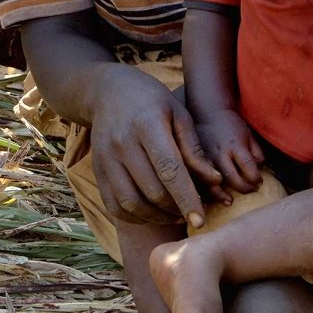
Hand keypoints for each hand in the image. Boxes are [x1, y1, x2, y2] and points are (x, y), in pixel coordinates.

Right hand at [88, 66, 224, 227]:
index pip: (169, 170)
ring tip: (175, 214)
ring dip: (157, 217)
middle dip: (176, 209)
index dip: (186, 198)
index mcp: (147, 125)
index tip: (200, 220)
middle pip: (152, 190)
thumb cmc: (152, 102)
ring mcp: (105, 159)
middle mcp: (122, 143)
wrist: (108, 92)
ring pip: (131, 203)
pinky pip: (114, 205)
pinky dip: (135, 217)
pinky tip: (152, 214)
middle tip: (192, 212)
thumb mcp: (179, 114)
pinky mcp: (97, 171)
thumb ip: (194, 149)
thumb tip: (214, 181)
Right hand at [194, 108, 264, 194]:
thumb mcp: (248, 135)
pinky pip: (198, 182)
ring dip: (223, 196)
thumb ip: (257, 153)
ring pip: (213, 185)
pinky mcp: (193, 163)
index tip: (259, 181)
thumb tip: (257, 172)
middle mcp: (219, 153)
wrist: (207, 114)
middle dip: (245, 188)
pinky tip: (212, 197)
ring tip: (230, 200)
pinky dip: (206, 192)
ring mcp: (205, 159)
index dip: (256, 179)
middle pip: (233, 179)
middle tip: (250, 189)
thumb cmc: (231, 126)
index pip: (249, 168)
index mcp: (236, 146)